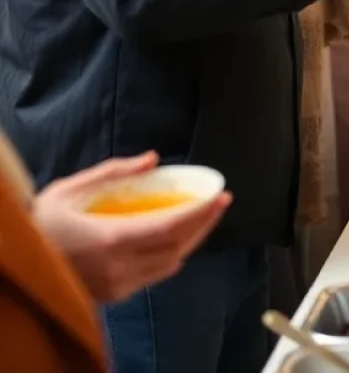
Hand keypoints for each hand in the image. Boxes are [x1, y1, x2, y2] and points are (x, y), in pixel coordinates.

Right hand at [33, 153, 230, 302]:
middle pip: (177, 247)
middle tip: (222, 202)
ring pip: (168, 265)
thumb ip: (115, 172)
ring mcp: (116, 285)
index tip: (221, 197)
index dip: (201, 213)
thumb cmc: (42, 221)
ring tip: (205, 218)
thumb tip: (153, 159)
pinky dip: (170, 257)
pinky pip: (152, 276)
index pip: (171, 228)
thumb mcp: (73, 188)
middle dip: (204, 224)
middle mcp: (118, 267)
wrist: (16, 259)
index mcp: (112, 238)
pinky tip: (177, 240)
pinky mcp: (112, 296)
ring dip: (191, 241)